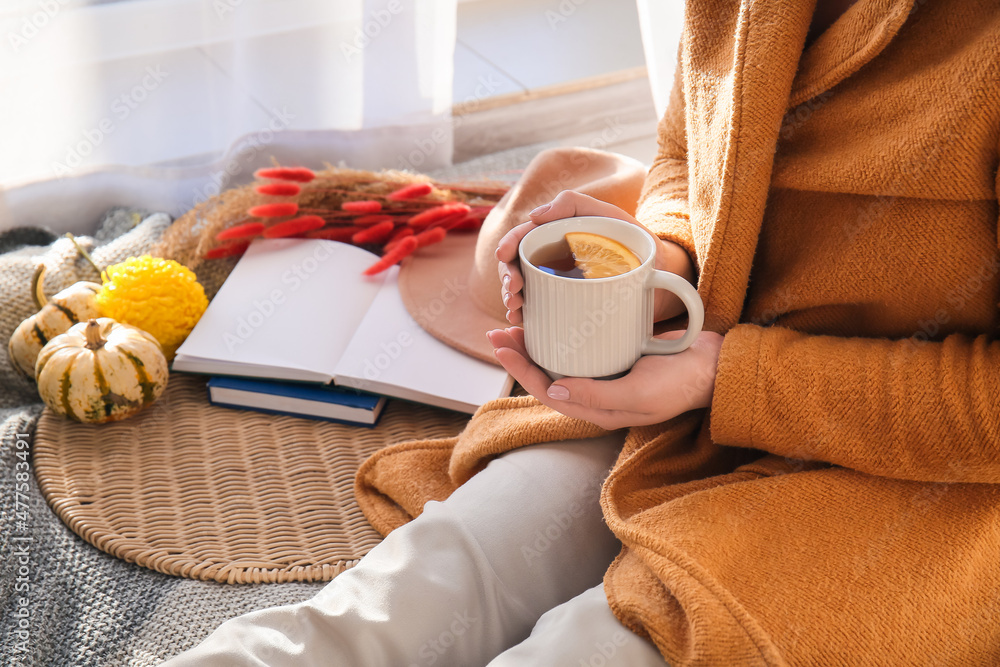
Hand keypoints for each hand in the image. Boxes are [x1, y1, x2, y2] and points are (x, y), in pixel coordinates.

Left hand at [487, 327, 723, 429]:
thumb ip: (597, 395)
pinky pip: (580, 347)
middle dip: (520, 355)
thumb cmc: (680, 384)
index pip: (547, 391)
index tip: (502, 345)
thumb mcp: (639, 394)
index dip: (521, 370)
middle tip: (499, 331)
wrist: (714, 366)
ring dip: (537, 344)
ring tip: (516, 323)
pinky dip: (562, 334)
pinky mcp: (616, 356)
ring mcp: (606, 375)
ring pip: (561, 361)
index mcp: (597, 409)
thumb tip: (553, 390)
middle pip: (547, 376)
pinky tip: (553, 318)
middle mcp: (596, 394)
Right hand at [495, 190, 694, 325]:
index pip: (524, 238)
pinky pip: (539, 311)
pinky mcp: (565, 306)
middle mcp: (552, 260)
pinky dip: (526, 316)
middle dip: (508, 279)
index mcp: (558, 237)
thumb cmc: (637, 243)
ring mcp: (557, 284)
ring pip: (524, 290)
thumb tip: (534, 216)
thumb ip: (575, 205)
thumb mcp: (612, 216)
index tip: (505, 256)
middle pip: (518, 266)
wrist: (664, 278)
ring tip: (516, 310)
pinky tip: (522, 322)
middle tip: (513, 294)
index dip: (509, 245)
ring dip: (511, 299)